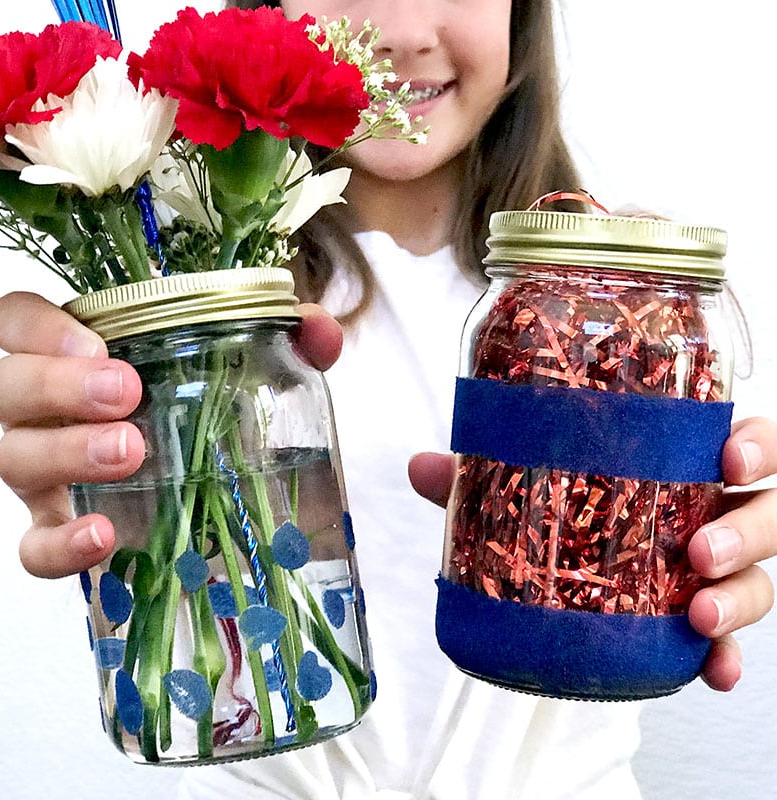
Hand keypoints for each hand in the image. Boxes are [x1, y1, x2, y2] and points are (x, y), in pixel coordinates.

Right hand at [0, 291, 341, 579]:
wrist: (221, 499)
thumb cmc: (217, 416)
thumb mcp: (258, 370)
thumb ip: (289, 338)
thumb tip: (318, 329)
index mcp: (82, 357)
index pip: (16, 322)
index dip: (38, 327)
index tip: (98, 343)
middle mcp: (50, 412)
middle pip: (5, 386)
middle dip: (58, 386)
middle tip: (127, 394)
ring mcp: (49, 475)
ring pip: (13, 459)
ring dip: (67, 453)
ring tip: (133, 452)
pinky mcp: (64, 533)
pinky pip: (33, 546)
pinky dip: (58, 545)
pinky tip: (102, 537)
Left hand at [409, 419, 776, 691]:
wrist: (568, 561)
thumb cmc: (570, 504)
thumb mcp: (530, 483)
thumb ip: (483, 474)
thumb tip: (422, 467)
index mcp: (684, 464)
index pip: (743, 443)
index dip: (754, 446)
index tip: (730, 457)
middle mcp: (714, 511)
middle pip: (767, 513)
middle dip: (747, 531)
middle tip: (698, 548)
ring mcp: (717, 568)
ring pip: (760, 579)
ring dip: (740, 598)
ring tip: (696, 615)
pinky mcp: (704, 618)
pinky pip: (733, 641)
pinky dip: (726, 658)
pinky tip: (712, 672)